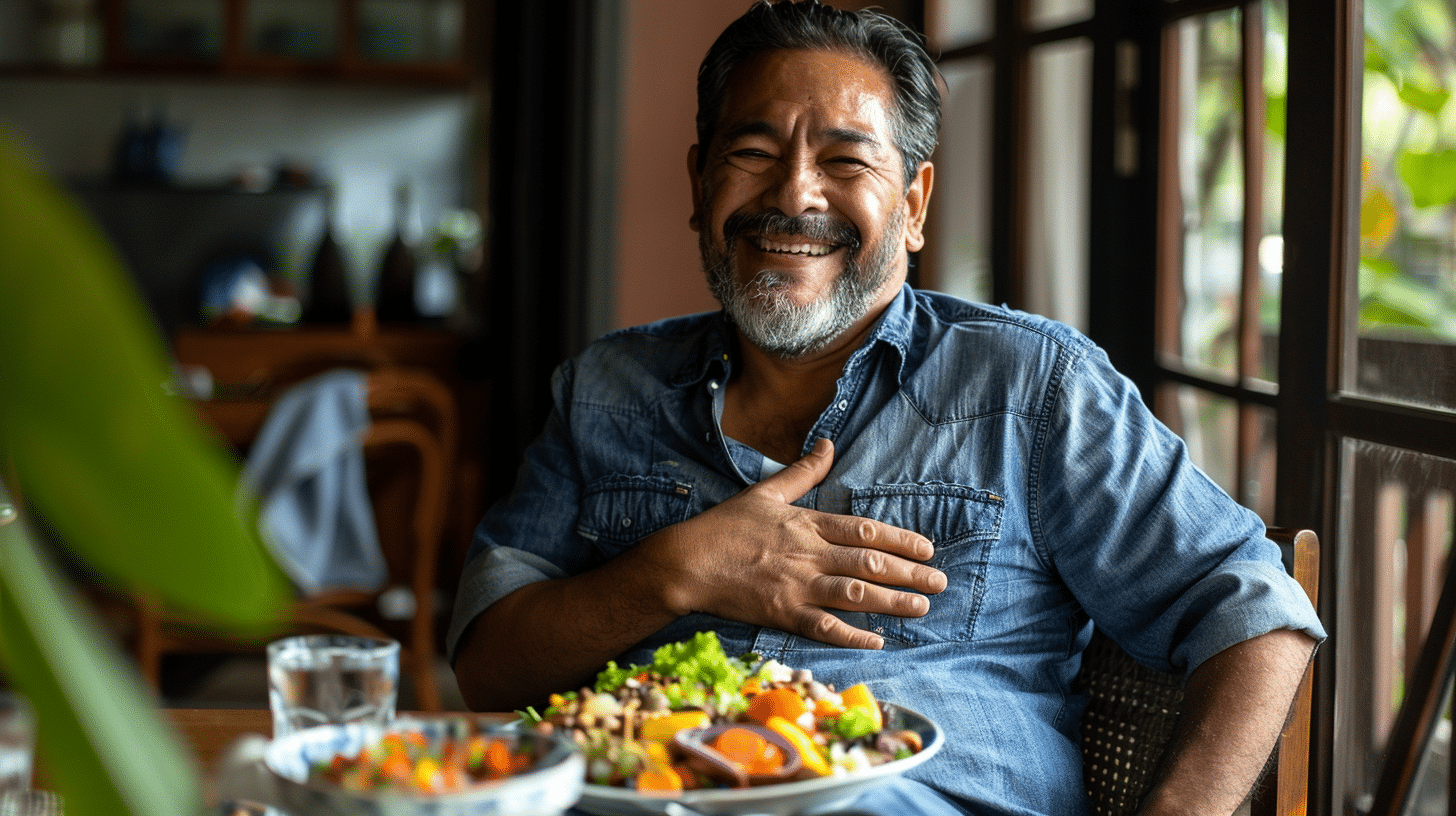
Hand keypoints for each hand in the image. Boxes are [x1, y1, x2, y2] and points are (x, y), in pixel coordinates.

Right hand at [639, 438, 947, 648]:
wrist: (686, 562)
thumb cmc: (724, 527)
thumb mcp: (765, 492)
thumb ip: (803, 471)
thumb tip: (828, 443)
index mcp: (807, 524)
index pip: (865, 530)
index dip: (901, 539)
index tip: (927, 548)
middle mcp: (808, 554)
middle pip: (869, 562)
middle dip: (909, 573)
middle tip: (940, 582)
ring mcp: (796, 585)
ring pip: (855, 593)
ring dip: (892, 601)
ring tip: (921, 607)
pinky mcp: (782, 613)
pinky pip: (823, 626)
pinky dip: (852, 635)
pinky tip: (877, 640)